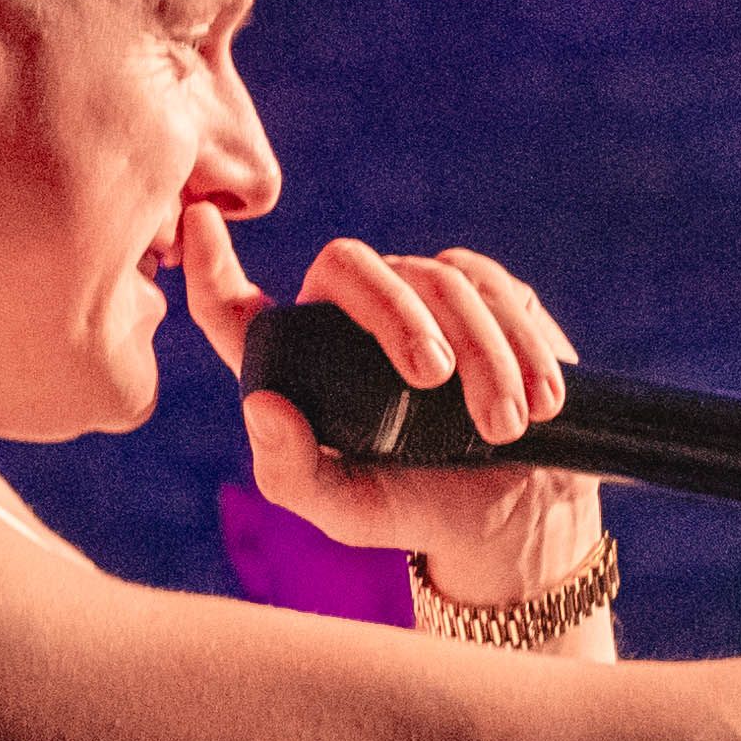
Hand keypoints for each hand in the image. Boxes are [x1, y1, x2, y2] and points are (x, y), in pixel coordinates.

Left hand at [183, 205, 606, 605]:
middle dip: (395, 314)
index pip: (235, 309)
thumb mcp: (345, 511)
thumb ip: (290, 471)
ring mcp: (419, 299)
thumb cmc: (412, 509)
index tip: (198, 222)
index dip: (211, 265)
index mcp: (296, 364)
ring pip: (439, 281)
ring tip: (503, 426)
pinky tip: (541, 401)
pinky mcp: (485, 298)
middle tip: (433, 378)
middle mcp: (348, 318)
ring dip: (478, 353)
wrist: (510, 517)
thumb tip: (261, 405)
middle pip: (348, 265)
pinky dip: (522, 346)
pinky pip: (495, 291)